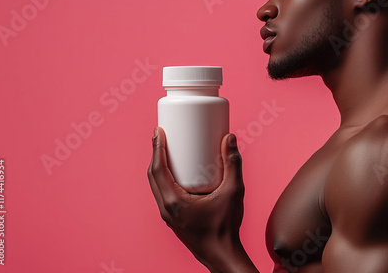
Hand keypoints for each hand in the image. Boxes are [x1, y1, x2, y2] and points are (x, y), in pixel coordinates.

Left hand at [147, 127, 245, 264]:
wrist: (222, 256)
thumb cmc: (226, 228)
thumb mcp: (233, 192)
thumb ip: (233, 164)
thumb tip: (229, 139)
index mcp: (174, 202)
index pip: (157, 170)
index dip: (156, 148)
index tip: (159, 132)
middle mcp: (166, 209)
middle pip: (153, 176)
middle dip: (156, 154)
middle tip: (162, 136)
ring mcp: (168, 215)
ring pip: (157, 186)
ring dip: (159, 166)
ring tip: (168, 150)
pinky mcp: (174, 218)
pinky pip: (163, 194)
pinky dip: (165, 179)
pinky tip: (176, 172)